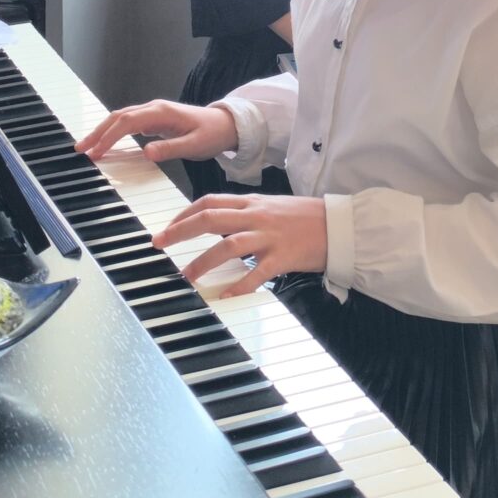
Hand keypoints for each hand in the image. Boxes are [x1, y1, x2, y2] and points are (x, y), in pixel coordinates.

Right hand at [75, 98, 236, 164]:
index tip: (96, 152)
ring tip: (87, 147)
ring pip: (120, 119)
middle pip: (118, 117)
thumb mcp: (194, 145)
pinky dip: (113, 132)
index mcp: (161, 112)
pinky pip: (128, 124)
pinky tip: (106, 143)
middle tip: (80, 149)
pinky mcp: (154, 120)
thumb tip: (146, 153)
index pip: (127, 123)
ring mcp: (153, 113)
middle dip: (97, 132)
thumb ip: (170, 149)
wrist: (227, 125)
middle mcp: (154, 109)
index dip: (109, 136)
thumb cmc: (213, 133)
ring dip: (103, 132)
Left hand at [155, 193, 327, 298]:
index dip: (184, 214)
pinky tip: (224, 295)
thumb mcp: (272, 206)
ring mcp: (269, 237)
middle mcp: (257, 216)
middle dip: (180, 231)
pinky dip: (238, 285)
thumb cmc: (306, 217)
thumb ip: (246, 212)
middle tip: (159, 243)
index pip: (209, 202)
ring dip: (202, 261)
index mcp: (252, 203)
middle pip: (210, 219)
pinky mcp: (283, 257)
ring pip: (228, 245)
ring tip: (185, 276)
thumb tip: (219, 220)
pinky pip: (257, 273)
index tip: (167, 227)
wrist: (338, 225)